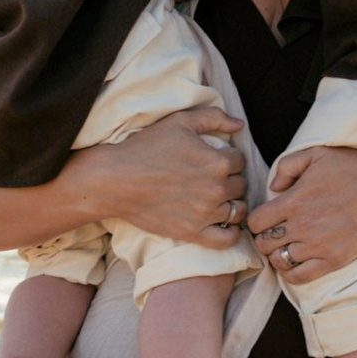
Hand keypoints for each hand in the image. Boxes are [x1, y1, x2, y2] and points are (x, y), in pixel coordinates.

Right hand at [86, 104, 247, 249]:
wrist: (116, 180)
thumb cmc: (146, 147)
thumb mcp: (180, 121)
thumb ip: (214, 117)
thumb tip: (240, 124)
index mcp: (217, 161)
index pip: (239, 160)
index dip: (229, 157)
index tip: (215, 158)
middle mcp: (216, 189)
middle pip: (240, 185)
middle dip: (230, 179)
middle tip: (213, 178)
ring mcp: (205, 214)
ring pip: (237, 210)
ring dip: (232, 203)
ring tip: (218, 198)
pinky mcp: (192, 233)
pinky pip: (227, 239)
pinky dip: (231, 233)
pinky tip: (224, 223)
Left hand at [252, 142, 356, 283]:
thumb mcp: (318, 153)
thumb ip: (287, 166)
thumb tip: (273, 186)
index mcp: (293, 201)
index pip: (255, 222)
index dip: (257, 219)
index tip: (267, 216)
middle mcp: (300, 227)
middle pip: (263, 244)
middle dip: (265, 237)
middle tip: (277, 231)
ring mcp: (316, 247)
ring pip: (278, 261)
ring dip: (278, 254)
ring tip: (288, 245)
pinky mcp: (333, 261)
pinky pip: (298, 277)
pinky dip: (291, 272)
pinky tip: (297, 260)